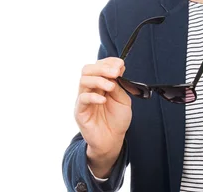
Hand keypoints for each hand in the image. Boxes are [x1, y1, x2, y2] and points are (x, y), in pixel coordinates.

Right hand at [74, 57, 131, 175]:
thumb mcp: (122, 99)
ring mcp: (83, 99)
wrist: (112, 140)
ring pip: (84, 81)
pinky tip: (103, 100)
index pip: (98, 65)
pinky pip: (82, 99)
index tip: (120, 65)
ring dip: (99, 80)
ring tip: (111, 87)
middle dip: (102, 68)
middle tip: (115, 73)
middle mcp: (89, 89)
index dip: (108, 62)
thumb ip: (119, 85)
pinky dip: (93, 97)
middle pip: (87, 69)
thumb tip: (117, 69)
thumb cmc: (117, 120)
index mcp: (99, 84)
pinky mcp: (80, 111)